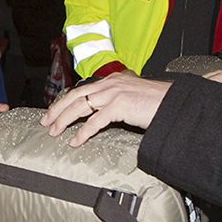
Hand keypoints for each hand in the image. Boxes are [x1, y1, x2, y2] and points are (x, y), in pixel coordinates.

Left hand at [40, 75, 171, 145]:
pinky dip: (83, 132)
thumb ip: (118, 102)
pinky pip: (95, 121)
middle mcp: (111, 83)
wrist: (175, 103)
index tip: (54, 111)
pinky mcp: (120, 105)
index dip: (66, 100)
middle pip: (76, 95)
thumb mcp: (134, 97)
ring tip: (55, 132)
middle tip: (46, 121)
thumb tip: (104, 114)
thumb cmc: (159, 103)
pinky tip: (76, 140)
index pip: (83, 89)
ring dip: (64, 120)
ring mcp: (115, 93)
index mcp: (114, 80)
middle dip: (58, 109)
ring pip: (80, 106)